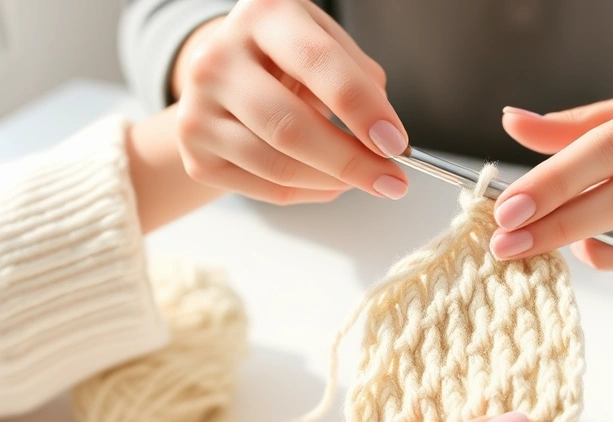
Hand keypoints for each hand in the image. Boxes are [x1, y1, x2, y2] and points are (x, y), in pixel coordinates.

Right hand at [172, 0, 410, 204]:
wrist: (227, 73)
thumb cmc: (290, 57)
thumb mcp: (326, 44)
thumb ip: (360, 80)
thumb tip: (385, 138)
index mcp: (262, 15)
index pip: (318, 63)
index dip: (361, 108)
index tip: (395, 142)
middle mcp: (218, 56)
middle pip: (290, 126)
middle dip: (352, 161)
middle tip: (393, 181)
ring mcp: (198, 107)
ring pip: (278, 164)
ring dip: (334, 182)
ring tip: (366, 180)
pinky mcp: (195, 152)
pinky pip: (266, 187)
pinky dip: (311, 192)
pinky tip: (331, 183)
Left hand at [493, 82, 612, 270]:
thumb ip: (563, 127)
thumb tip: (511, 120)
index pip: (605, 150)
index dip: (553, 182)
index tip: (507, 208)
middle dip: (557, 225)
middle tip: (507, 244)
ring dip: (581, 242)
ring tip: (542, 238)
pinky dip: (607, 255)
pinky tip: (586, 244)